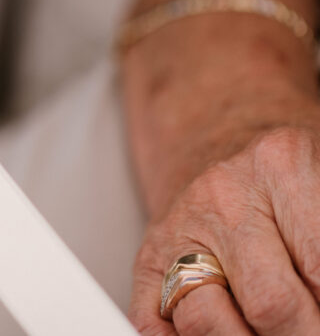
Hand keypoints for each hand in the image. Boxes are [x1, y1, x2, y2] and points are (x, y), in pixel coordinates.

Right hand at [129, 118, 319, 334]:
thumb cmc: (290, 168)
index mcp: (281, 164)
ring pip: (205, 322)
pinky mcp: (147, 261)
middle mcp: (221, 196)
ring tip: (271, 333)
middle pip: (272, 303)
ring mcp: (176, 230)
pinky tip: (219, 333)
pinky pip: (152, 327)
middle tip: (309, 330)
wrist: (220, 133)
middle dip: (301, 333)